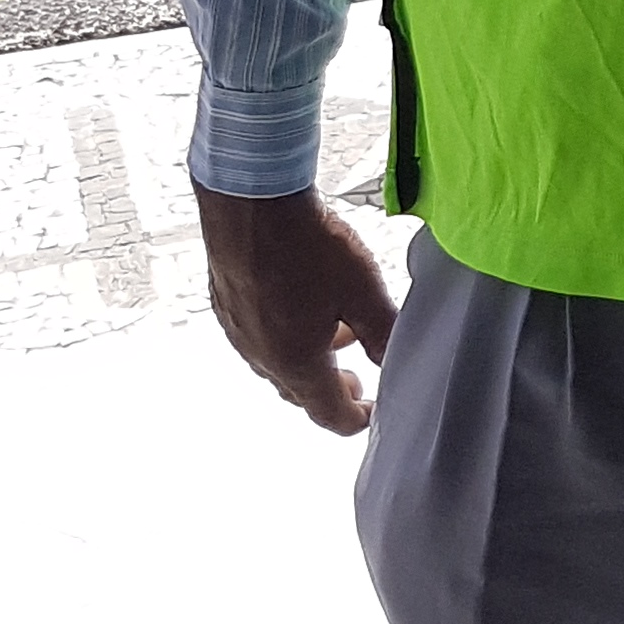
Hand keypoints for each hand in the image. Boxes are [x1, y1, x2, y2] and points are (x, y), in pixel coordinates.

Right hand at [196, 183, 397, 434]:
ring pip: (280, 362)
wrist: (249, 203)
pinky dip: (289, 335)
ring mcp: (239, 332)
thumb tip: (395, 359)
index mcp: (295, 364)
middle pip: (300, 392)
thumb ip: (381, 331)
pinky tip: (306, 304)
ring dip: (312, 359)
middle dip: (333, 390)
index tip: (372, 415)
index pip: (327, 413)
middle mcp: (261, 356)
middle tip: (357, 382)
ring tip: (341, 335)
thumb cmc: (305, 245)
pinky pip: (262, 336)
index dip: (354, 419)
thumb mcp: (362, 290)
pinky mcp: (228, 305)